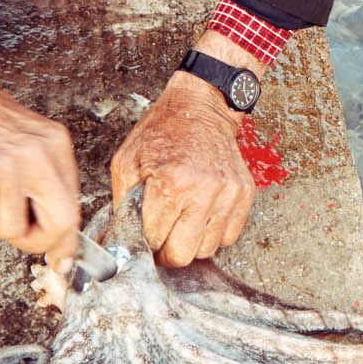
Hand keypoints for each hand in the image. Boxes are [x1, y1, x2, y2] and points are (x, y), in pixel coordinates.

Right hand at [0, 23, 79, 266]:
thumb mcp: (22, 140)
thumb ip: (38, 181)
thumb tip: (54, 234)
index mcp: (55, 145)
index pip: (72, 208)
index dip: (65, 243)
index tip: (60, 263)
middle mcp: (39, 152)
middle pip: (56, 225)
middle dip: (30, 241)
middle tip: (3, 227)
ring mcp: (9, 160)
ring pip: (7, 227)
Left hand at [111, 65, 252, 267]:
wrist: (200, 108)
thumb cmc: (162, 133)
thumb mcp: (126, 162)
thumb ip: (121, 205)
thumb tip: (118, 239)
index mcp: (170, 184)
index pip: (155, 241)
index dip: (146, 243)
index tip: (145, 237)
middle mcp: (203, 191)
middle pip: (183, 254)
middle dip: (168, 250)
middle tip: (162, 236)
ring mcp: (227, 194)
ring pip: (207, 249)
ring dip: (191, 242)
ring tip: (182, 221)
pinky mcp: (244, 194)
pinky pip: (229, 237)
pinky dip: (214, 233)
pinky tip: (202, 215)